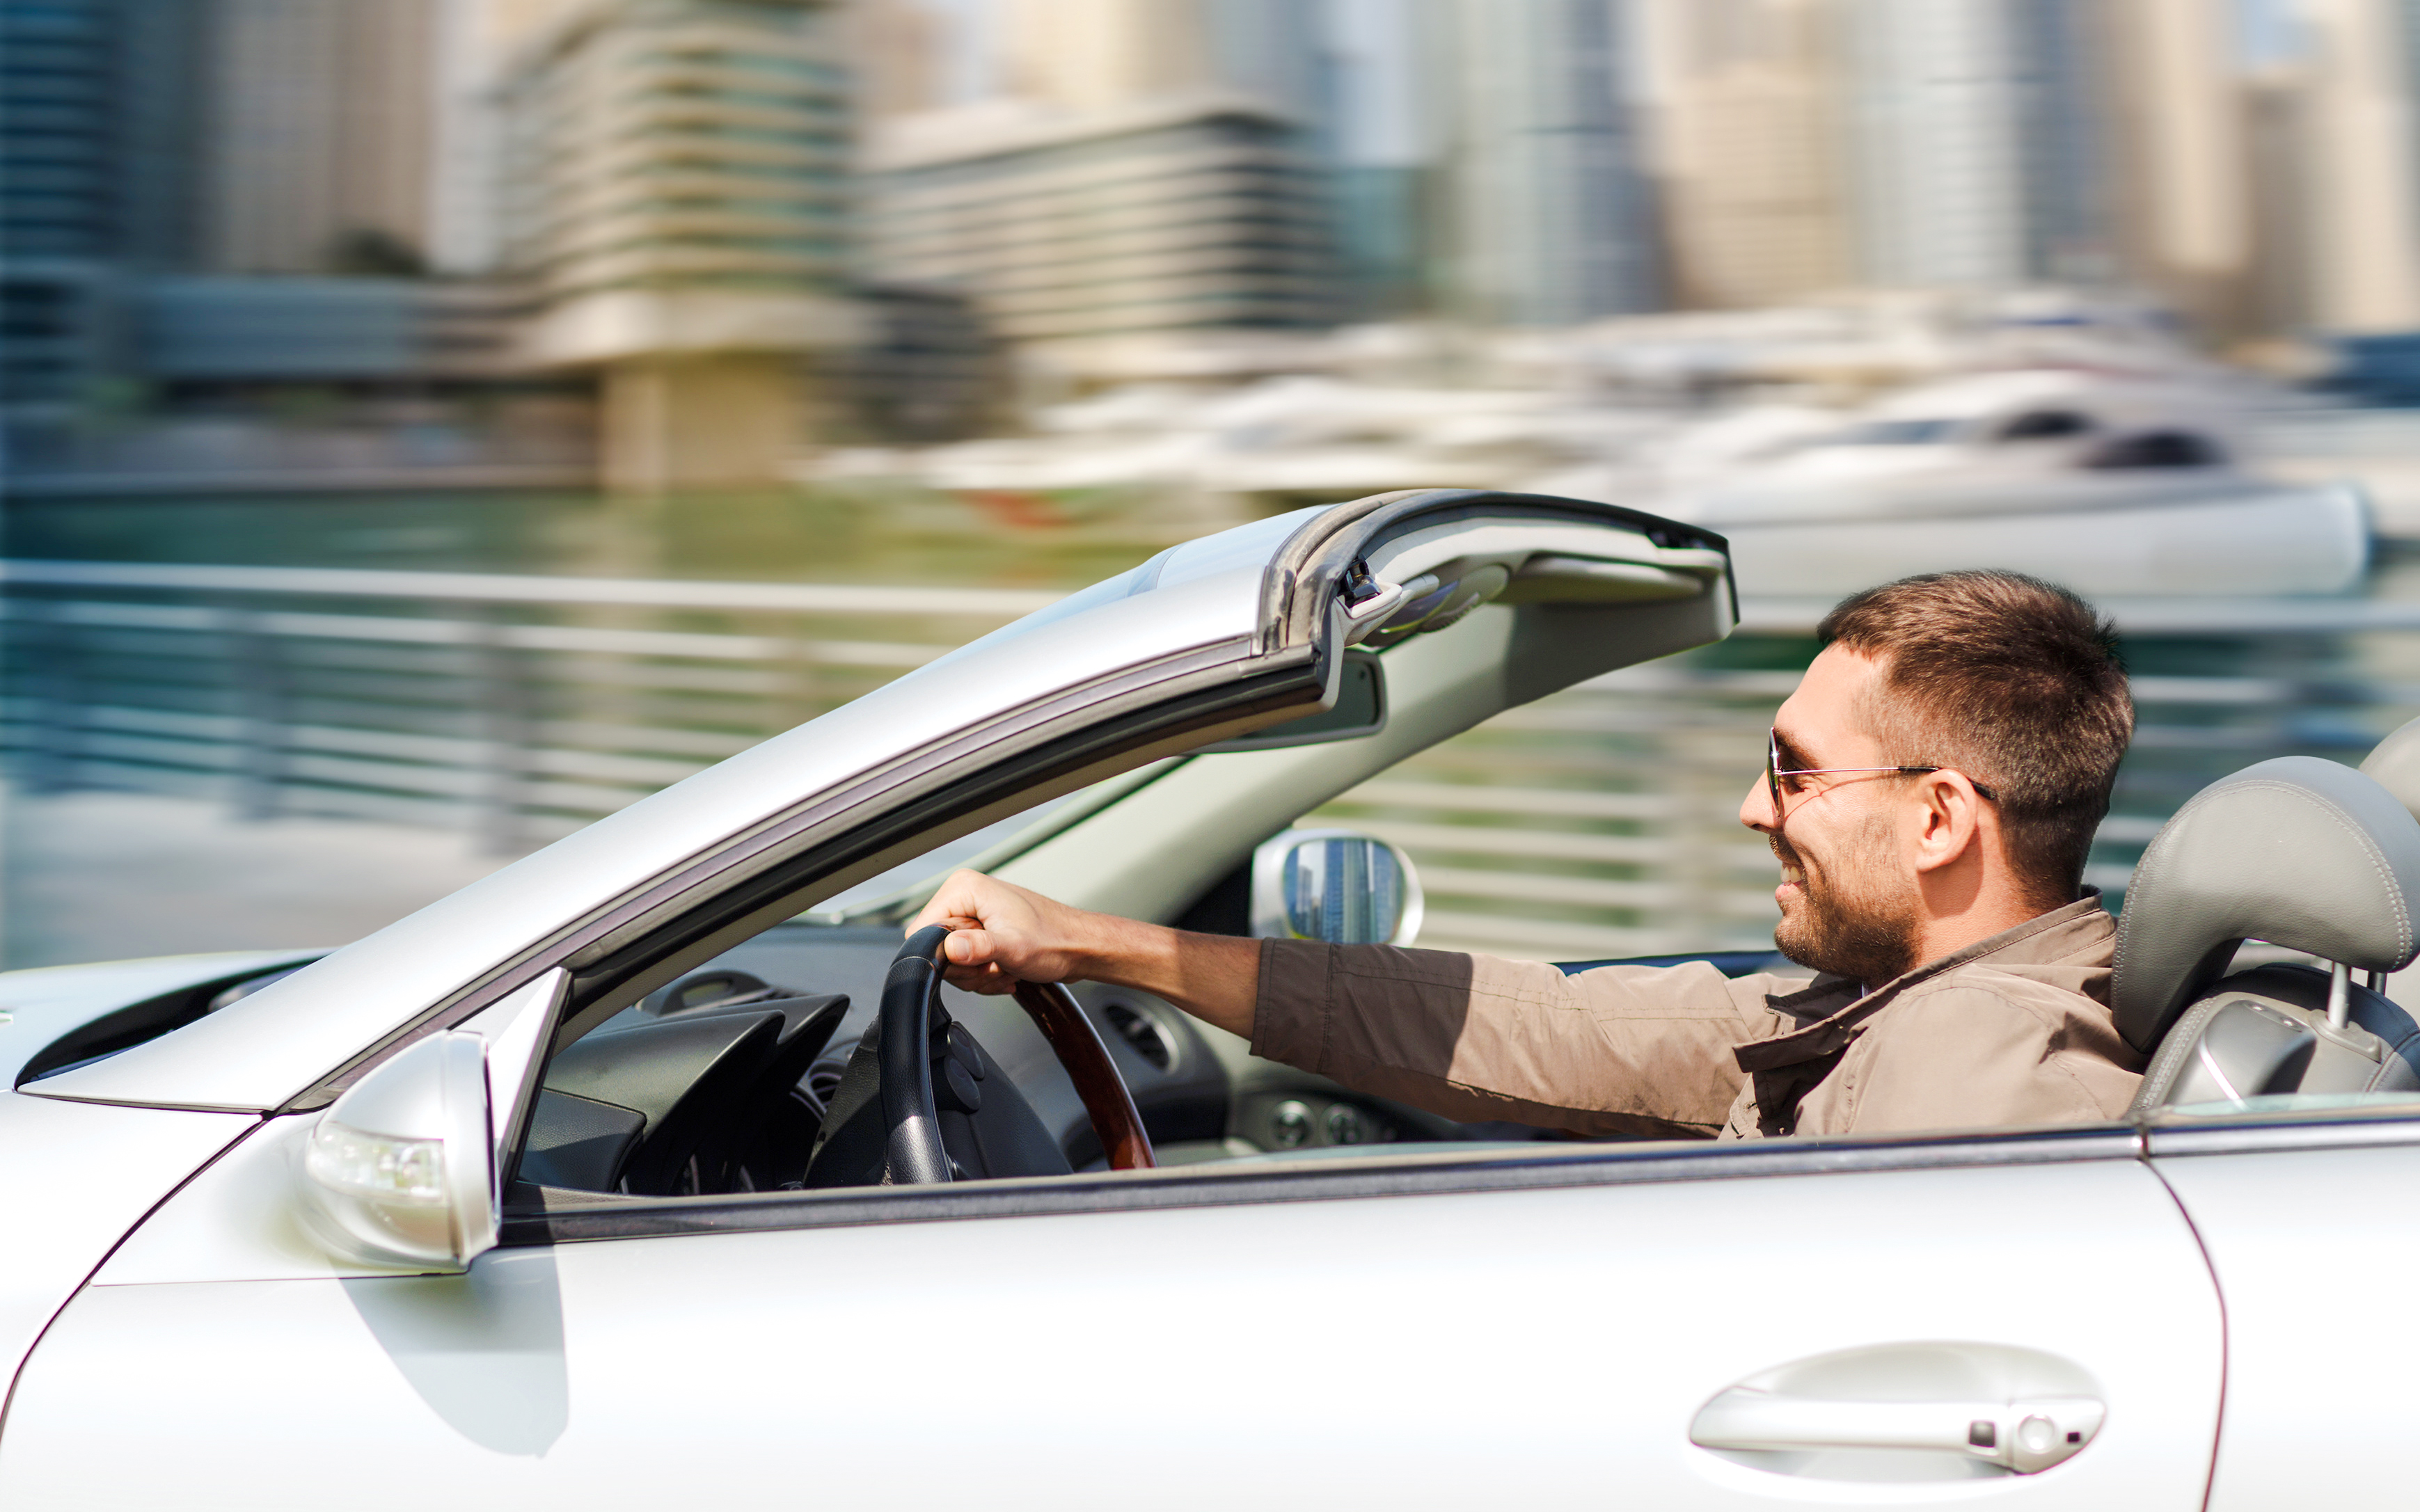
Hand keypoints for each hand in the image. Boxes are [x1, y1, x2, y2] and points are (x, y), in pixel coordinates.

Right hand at [909, 870, 1098, 993]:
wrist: (1081, 948)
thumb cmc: (1056, 940)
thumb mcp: (1014, 947)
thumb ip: (980, 948)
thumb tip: (951, 949)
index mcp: (964, 889)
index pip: (921, 930)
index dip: (945, 955)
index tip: (974, 959)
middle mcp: (965, 897)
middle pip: (936, 949)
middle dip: (967, 968)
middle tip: (996, 964)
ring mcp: (973, 915)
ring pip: (952, 962)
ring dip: (979, 975)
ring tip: (1005, 967)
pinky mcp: (982, 932)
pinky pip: (967, 964)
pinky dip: (986, 975)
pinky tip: (1007, 970)